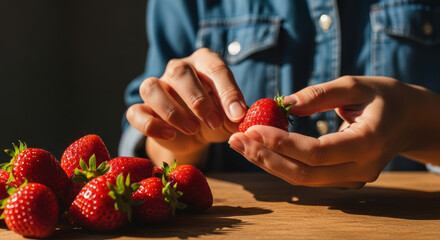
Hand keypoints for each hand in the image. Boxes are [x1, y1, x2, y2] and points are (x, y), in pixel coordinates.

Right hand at [126, 48, 246, 164]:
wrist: (195, 135)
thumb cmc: (216, 117)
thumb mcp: (231, 117)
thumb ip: (236, 115)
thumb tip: (240, 117)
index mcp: (204, 62)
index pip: (214, 68)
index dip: (227, 91)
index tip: (237, 114)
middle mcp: (178, 69)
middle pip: (179, 71)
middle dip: (198, 100)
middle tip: (213, 122)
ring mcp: (157, 87)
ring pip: (151, 87)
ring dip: (172, 111)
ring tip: (193, 129)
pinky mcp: (143, 109)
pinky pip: (135, 112)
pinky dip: (151, 125)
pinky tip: (170, 135)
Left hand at [228, 76, 439, 187]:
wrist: (409, 120)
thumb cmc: (385, 97)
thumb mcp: (356, 84)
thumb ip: (319, 95)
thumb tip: (283, 104)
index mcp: (368, 142)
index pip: (317, 152)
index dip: (282, 143)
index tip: (252, 129)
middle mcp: (361, 168)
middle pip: (305, 174)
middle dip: (266, 158)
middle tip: (235, 141)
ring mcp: (353, 179)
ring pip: (303, 180)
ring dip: (268, 163)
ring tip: (240, 145)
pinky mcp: (344, 180)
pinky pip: (308, 177)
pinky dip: (282, 164)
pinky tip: (260, 149)